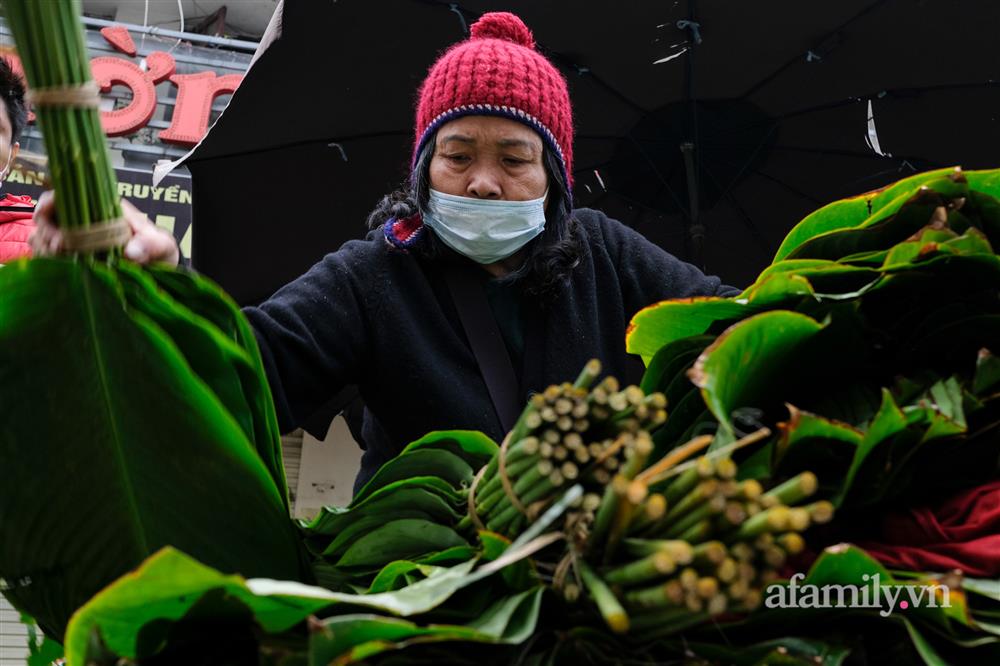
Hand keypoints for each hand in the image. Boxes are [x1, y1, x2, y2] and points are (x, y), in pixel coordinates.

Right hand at [29, 191, 180, 266]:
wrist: (159, 266)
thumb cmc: (159, 250)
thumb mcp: (162, 245)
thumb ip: (151, 245)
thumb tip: (131, 252)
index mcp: (102, 206)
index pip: (63, 195)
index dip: (49, 207)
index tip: (57, 230)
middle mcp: (84, 218)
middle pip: (45, 215)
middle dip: (45, 231)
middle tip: (58, 249)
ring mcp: (75, 236)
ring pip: (40, 234)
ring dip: (43, 246)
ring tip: (60, 258)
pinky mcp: (72, 255)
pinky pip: (47, 254)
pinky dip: (47, 260)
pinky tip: (59, 267)